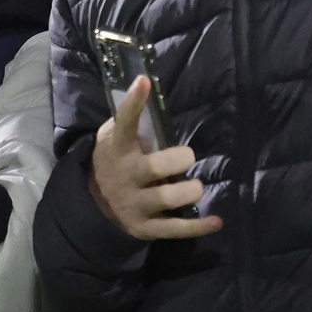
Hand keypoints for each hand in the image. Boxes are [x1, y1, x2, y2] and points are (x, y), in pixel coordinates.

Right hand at [88, 76, 222, 239]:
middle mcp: (126, 176)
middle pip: (151, 169)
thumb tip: (148, 88)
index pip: (123, 124)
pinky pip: (174, 229)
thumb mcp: (110, 139)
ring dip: (184, 193)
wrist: (94, 206)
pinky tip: (217, 221)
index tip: (143, 81)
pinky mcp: (146, 227)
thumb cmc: (113, 161)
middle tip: (188, 156)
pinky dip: (197, 227)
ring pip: (164, 200)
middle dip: (173, 162)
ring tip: (196, 188)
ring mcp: (136, 204)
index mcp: (117, 149)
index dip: (133, 103)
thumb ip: (125, 121)